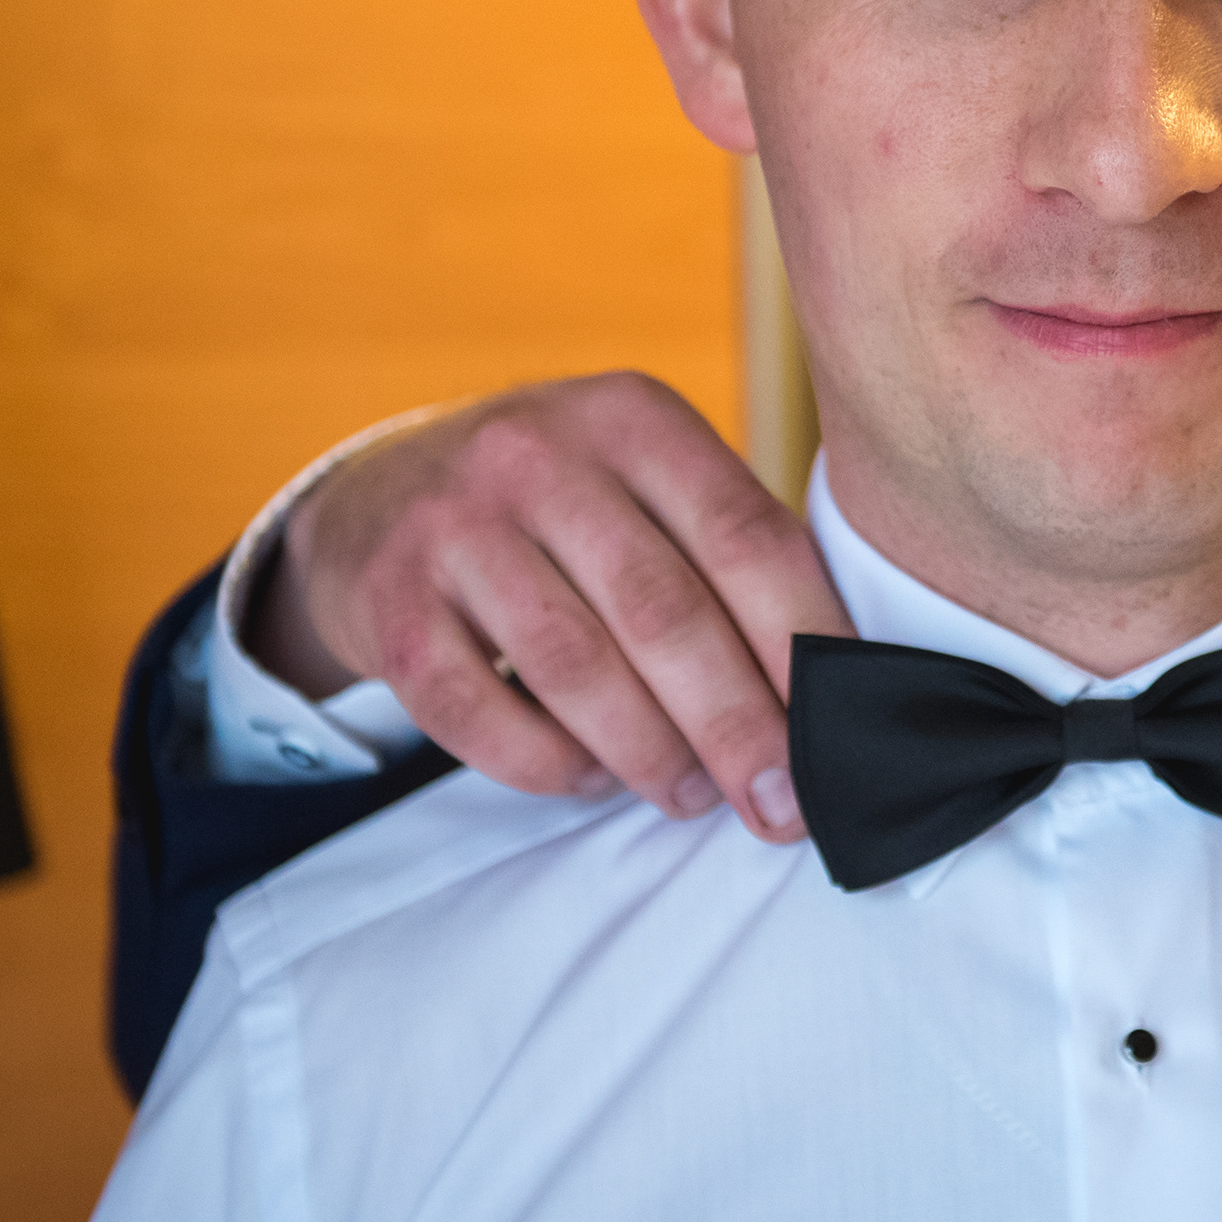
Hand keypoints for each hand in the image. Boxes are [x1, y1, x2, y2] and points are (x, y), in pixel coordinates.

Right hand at [247, 373, 845, 835]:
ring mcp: (453, 524)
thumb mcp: (642, 482)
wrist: (379, 498)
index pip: (746, 536)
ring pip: (574, 666)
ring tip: (692, 795)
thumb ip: (729, 555)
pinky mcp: (389, 601)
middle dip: (736, 725)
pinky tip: (590, 777)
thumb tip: (835, 690)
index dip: (803, 643)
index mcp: (633, 417)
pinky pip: (476, 710)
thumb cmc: (558, 508)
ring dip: (648, 753)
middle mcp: (538, 454)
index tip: (843, 731)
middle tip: (780, 804)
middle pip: (664, 611)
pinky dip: (547, 762)